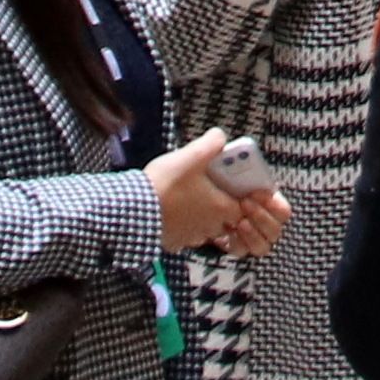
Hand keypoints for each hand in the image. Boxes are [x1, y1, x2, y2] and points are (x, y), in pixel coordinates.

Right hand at [146, 132, 290, 257]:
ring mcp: (192, 236)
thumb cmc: (165, 185)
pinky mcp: (175, 241)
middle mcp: (211, 226)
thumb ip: (211, 142)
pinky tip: (173, 209)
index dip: (243, 197)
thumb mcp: (191, 155)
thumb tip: (220, 137)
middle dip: (220, 204)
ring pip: (206, 227)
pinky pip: (186, 233)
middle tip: (210, 187)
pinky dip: (184, 223)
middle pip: (226, 218)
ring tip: (190, 196)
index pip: (244, 207)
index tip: (235, 186)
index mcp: (220, 207)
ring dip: (202, 215)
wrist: (134, 210)